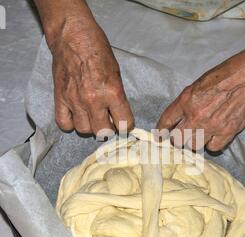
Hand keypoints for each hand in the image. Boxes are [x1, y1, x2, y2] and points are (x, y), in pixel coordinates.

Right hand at [50, 18, 133, 136]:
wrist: (72, 36)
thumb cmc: (98, 51)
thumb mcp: (117, 74)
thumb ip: (118, 97)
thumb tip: (118, 116)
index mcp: (112, 92)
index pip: (124, 123)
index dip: (126, 125)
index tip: (123, 122)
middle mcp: (93, 100)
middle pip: (103, 132)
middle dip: (108, 129)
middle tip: (108, 120)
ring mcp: (75, 100)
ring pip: (84, 130)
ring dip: (90, 126)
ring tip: (92, 116)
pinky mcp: (60, 98)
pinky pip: (64, 123)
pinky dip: (71, 124)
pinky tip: (76, 116)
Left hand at [156, 50, 244, 150]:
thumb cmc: (226, 74)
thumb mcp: (198, 83)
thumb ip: (187, 101)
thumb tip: (179, 117)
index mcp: (186, 100)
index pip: (166, 121)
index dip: (160, 131)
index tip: (159, 136)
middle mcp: (197, 116)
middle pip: (178, 139)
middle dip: (178, 138)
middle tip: (183, 134)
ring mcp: (212, 126)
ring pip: (193, 146)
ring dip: (194, 141)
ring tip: (199, 134)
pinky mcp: (228, 132)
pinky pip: (213, 147)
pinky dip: (212, 144)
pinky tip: (214, 136)